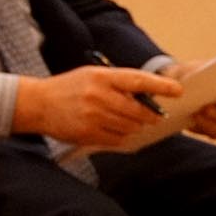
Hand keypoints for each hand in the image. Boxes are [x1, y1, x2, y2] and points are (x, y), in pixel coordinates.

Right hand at [14, 65, 182, 147]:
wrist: (37, 104)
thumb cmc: (68, 88)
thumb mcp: (91, 76)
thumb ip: (118, 84)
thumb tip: (149, 96)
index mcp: (101, 77)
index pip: (138, 81)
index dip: (161, 86)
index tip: (178, 90)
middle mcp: (98, 95)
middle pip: (139, 111)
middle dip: (150, 116)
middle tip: (154, 116)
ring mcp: (93, 116)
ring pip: (131, 127)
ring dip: (134, 127)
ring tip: (124, 121)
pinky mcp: (89, 133)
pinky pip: (118, 139)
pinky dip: (121, 136)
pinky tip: (112, 129)